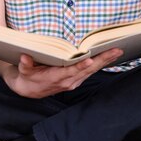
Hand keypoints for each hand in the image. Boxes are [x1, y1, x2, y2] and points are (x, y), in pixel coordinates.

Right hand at [2, 48, 123, 98]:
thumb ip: (25, 64)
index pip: (71, 71)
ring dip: (105, 61)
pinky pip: (91, 72)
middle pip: (88, 69)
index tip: (89, 60)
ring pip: (92, 70)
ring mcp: (74, 82)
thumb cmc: (28, 77)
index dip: (80, 66)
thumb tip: (25, 57)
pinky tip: (108, 57)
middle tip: (116, 50)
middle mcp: (68, 81)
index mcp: (56, 78)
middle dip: (102, 59)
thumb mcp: (24, 71)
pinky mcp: (76, 80)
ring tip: (117, 51)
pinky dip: (100, 64)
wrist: (30, 90)